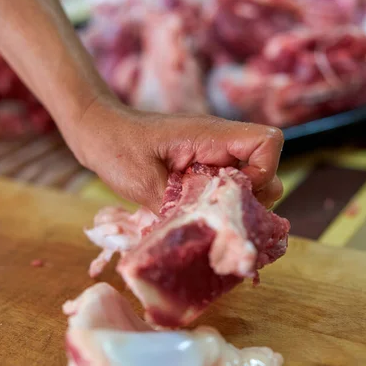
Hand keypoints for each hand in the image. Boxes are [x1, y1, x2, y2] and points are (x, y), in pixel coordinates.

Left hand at [75, 96, 283, 213]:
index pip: (268, 142)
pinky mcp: (202, 171)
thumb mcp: (143, 181)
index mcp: (211, 136)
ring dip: (234, 207)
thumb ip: (177, 206)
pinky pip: (226, 189)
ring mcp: (212, 158)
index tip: (235, 195)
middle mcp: (219, 145)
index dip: (264, 172)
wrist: (98, 132)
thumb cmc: (116, 147)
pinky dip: (218, 207)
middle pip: (266, 170)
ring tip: (207, 220)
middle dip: (252, 200)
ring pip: (249, 184)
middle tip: (219, 217)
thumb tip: (201, 232)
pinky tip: (197, 219)